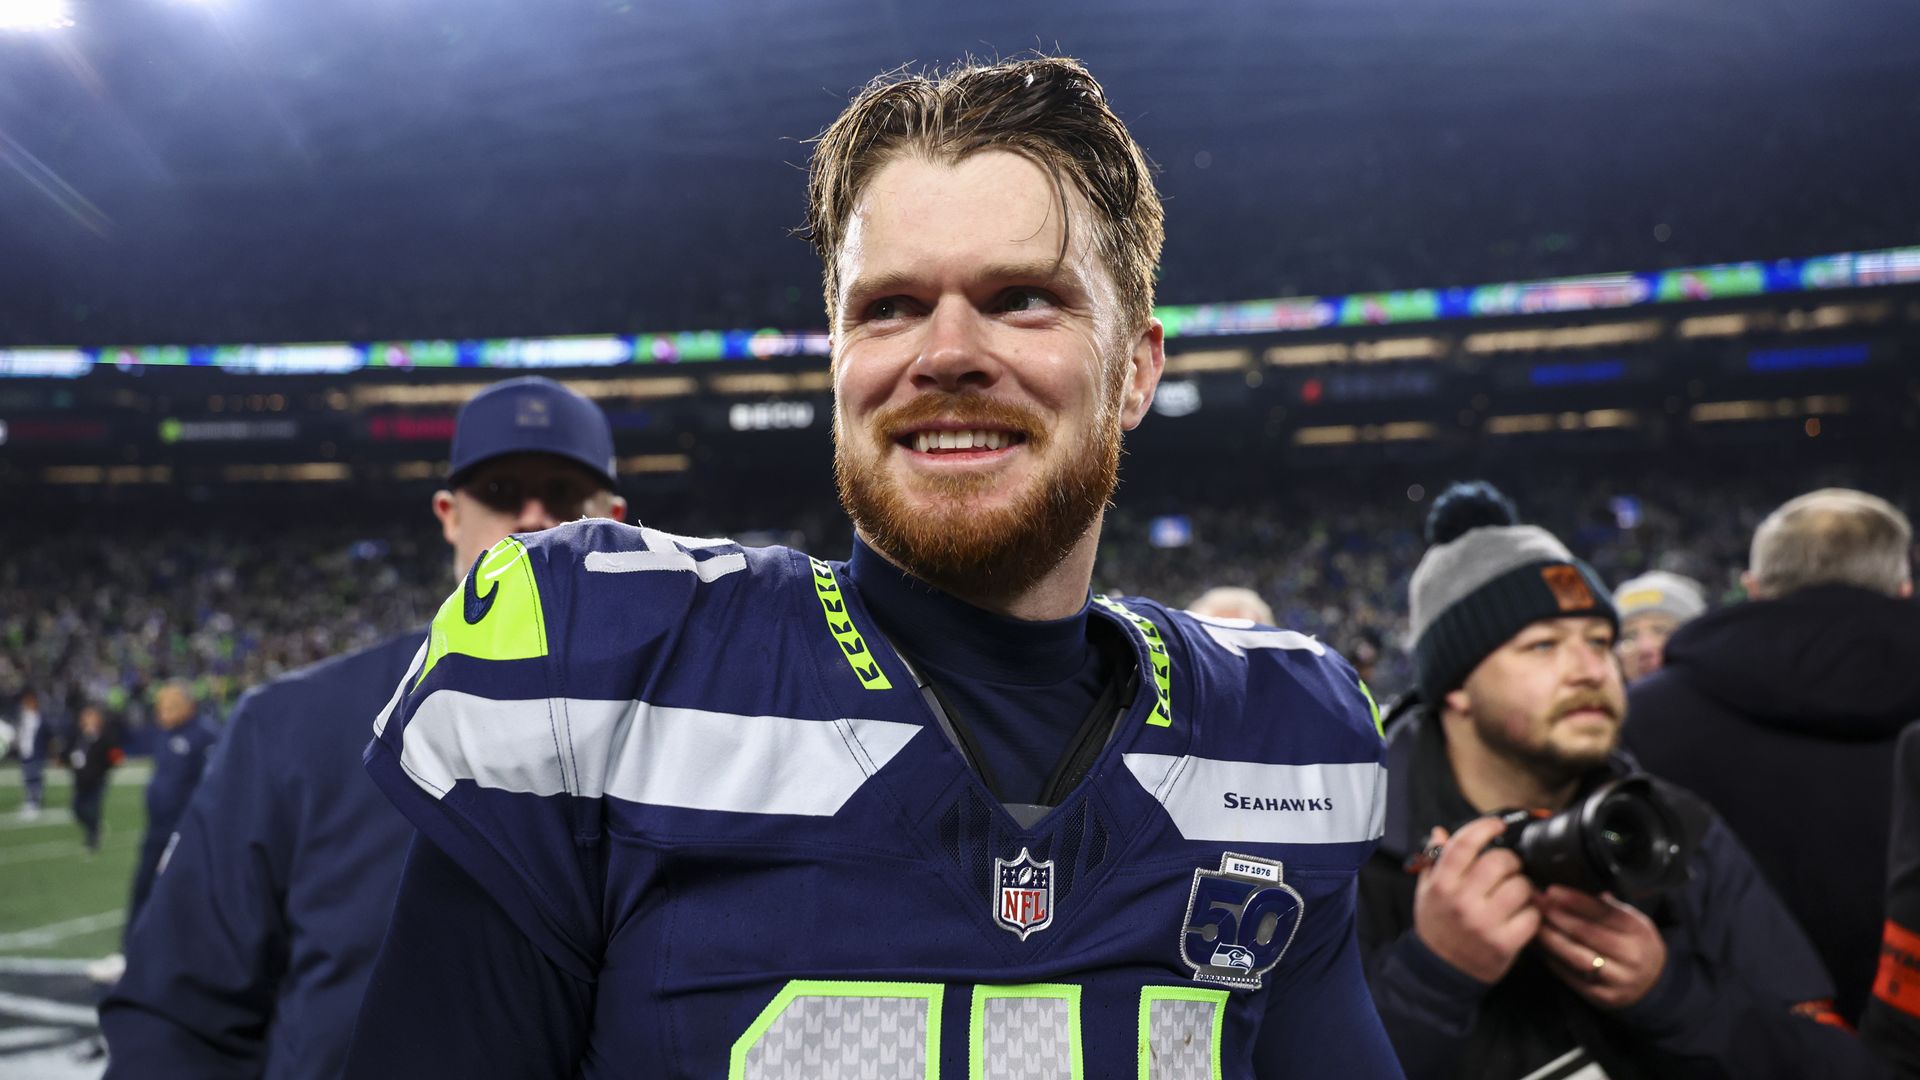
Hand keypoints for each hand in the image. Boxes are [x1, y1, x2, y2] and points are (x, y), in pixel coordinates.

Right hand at [1412, 816, 1540, 983]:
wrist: (1440, 970)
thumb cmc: (1437, 925)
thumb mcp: (1427, 891)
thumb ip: (1435, 861)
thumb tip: (1440, 832)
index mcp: (1442, 884)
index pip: (1465, 844)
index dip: (1485, 827)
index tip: (1498, 825)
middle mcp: (1462, 902)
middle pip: (1500, 861)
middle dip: (1510, 861)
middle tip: (1508, 868)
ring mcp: (1484, 924)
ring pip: (1520, 886)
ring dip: (1522, 886)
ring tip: (1513, 894)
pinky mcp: (1505, 943)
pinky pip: (1532, 915)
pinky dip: (1531, 912)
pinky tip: (1520, 914)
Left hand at [1535, 885, 1667, 1008]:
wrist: (1654, 984)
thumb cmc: (1635, 943)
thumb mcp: (1632, 921)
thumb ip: (1606, 906)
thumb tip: (1572, 886)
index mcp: (1638, 931)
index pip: (1604, 912)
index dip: (1575, 901)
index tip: (1551, 891)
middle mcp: (1632, 956)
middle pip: (1588, 934)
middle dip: (1558, 917)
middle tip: (1536, 905)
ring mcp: (1619, 979)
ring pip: (1579, 957)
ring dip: (1552, 940)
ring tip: (1535, 926)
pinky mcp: (1605, 997)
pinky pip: (1574, 978)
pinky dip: (1555, 962)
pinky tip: (1542, 949)